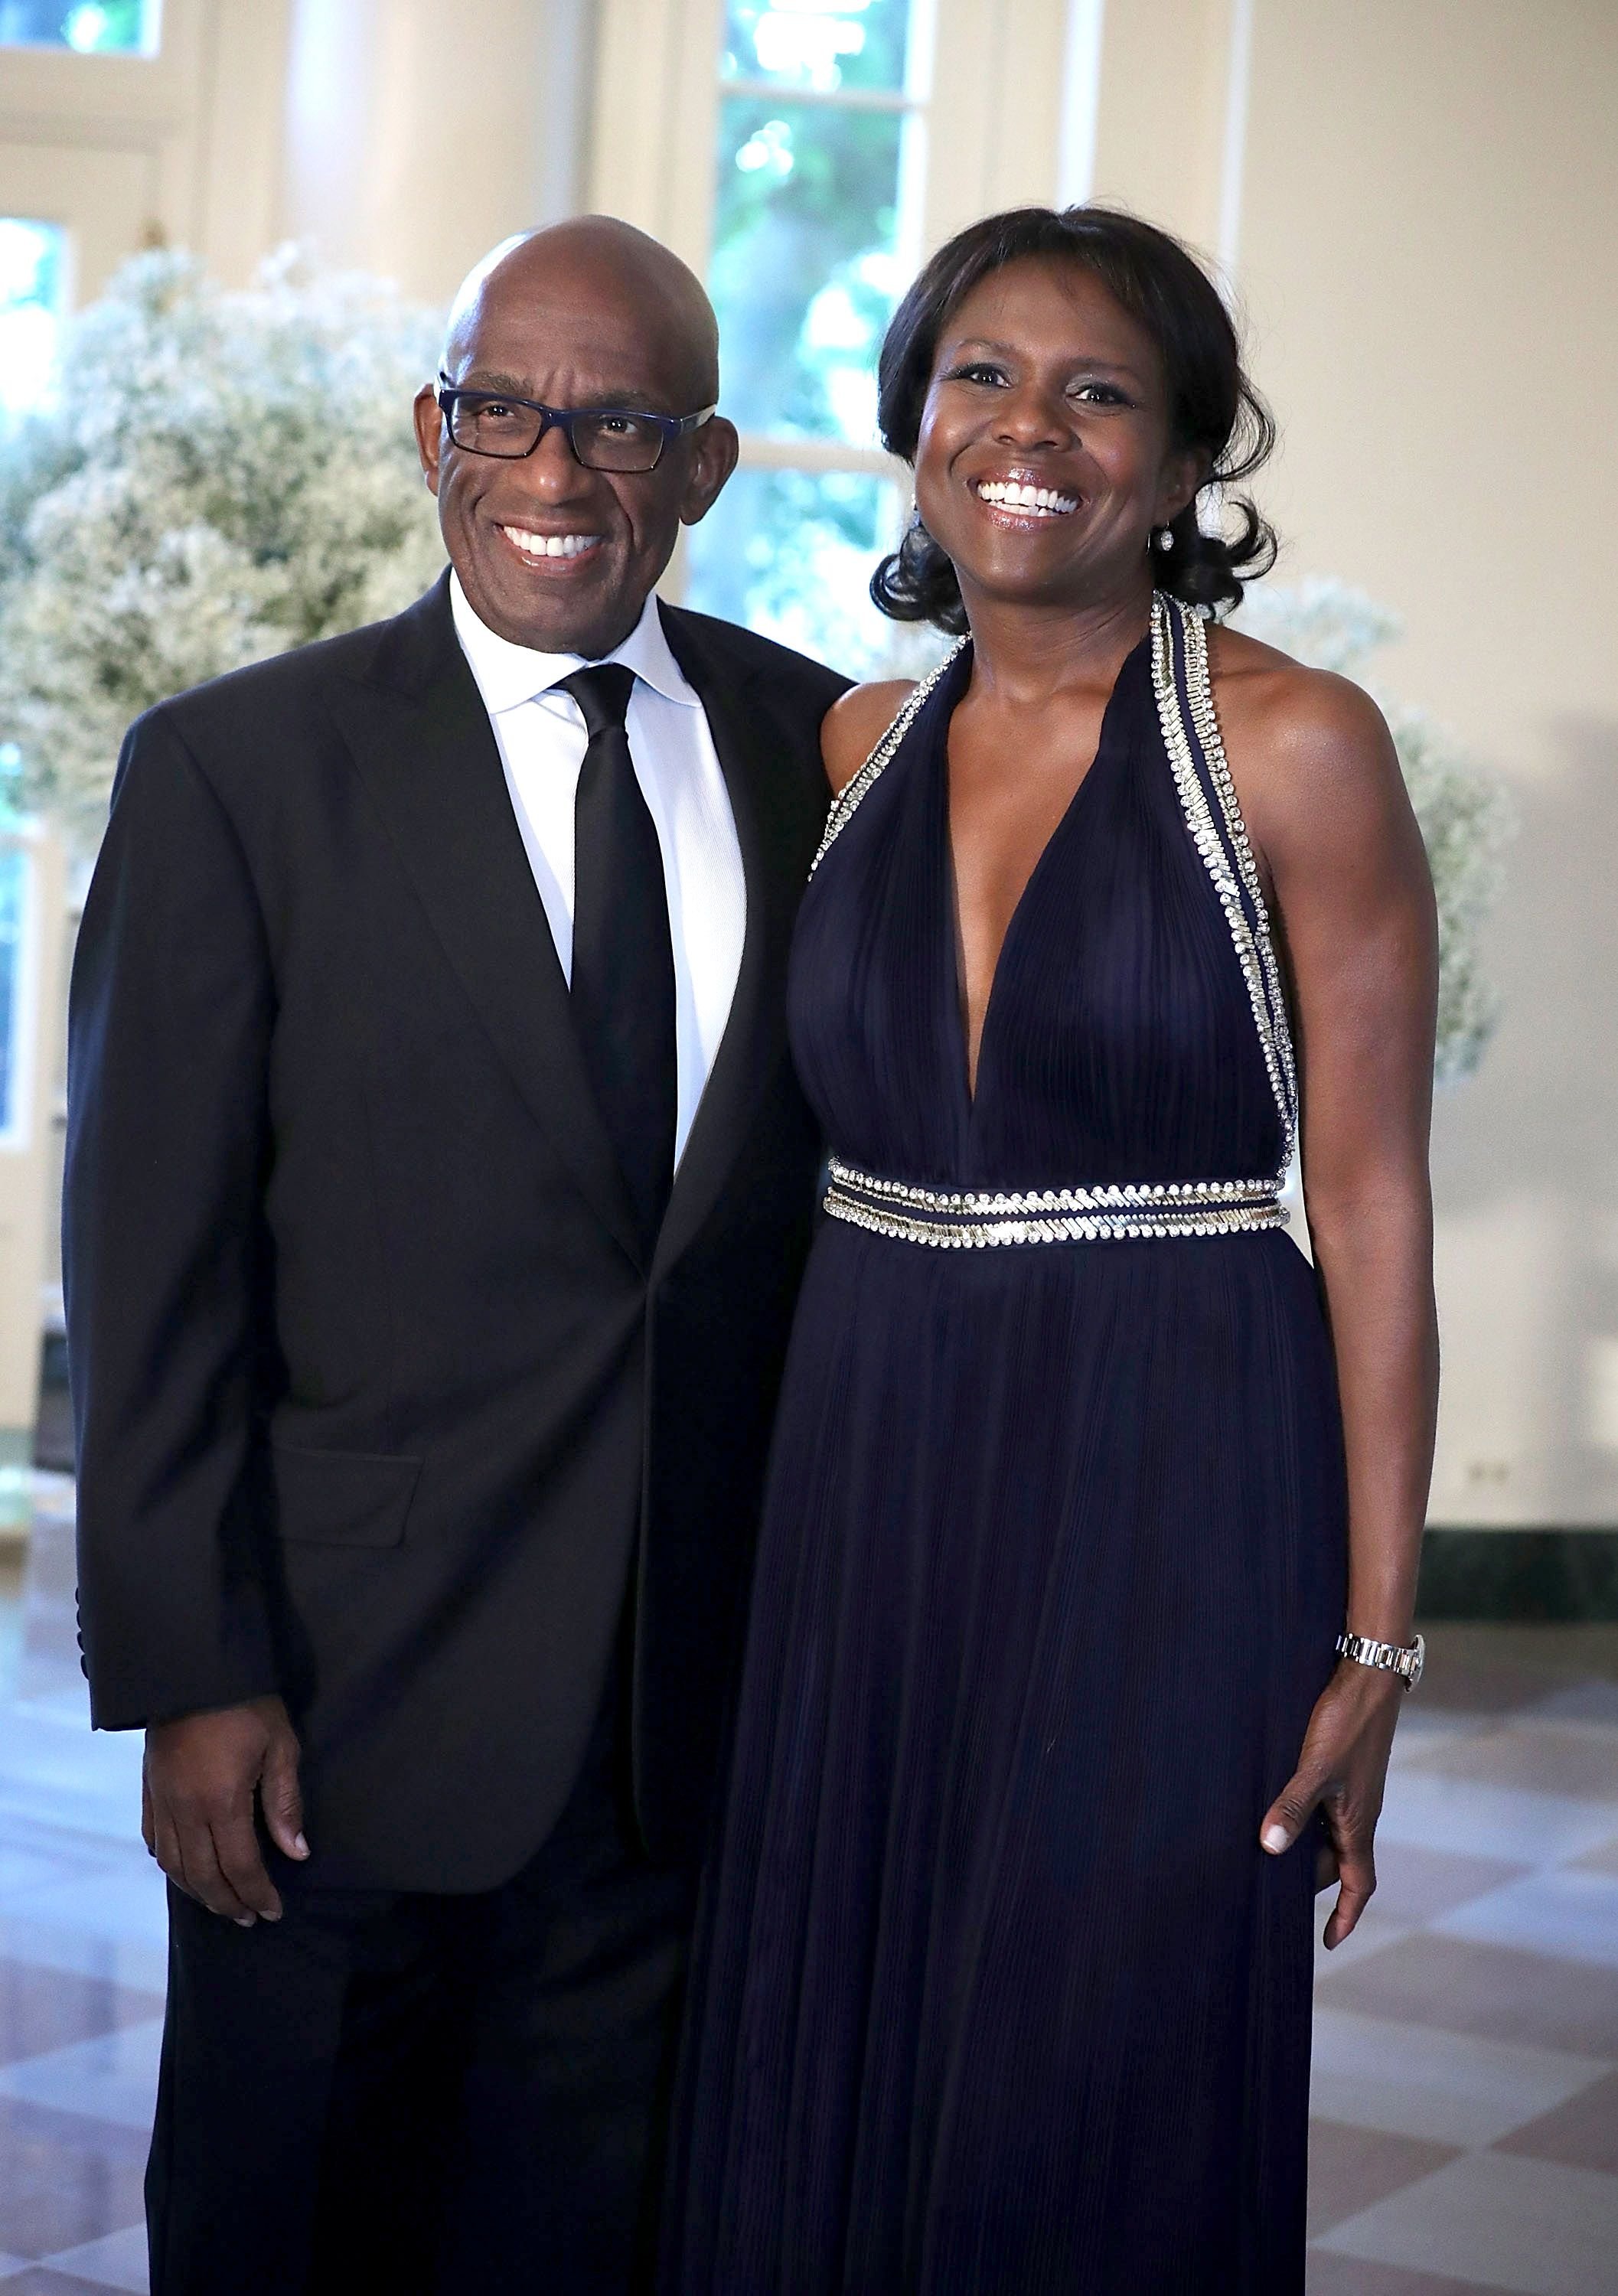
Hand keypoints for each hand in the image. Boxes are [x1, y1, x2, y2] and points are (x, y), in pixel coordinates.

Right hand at [142, 1696, 307, 1925]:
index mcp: (221, 1801)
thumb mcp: (280, 1746)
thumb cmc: (247, 1704)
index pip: (240, 1866)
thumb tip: (297, 1853)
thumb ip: (285, 1803)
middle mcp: (185, 1810)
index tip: (273, 1912)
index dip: (257, 1894)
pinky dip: (170, 1864)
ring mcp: (162, 1802)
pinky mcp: (148, 1790)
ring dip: (198, 1892)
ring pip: (174, 1865)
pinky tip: (184, 1871)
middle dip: (228, 1903)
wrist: (193, 1669)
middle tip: (249, 1919)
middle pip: (203, 1876)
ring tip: (221, 1904)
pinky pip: (154, 1841)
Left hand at [1260, 1659, 1402, 1949]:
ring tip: (1268, 1851)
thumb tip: (1270, 1847)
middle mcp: (1359, 1813)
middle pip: (1337, 1862)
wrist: (1370, 1677)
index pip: (1358, 1884)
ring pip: (1330, 1834)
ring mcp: (1353, 1791)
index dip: (1345, 1915)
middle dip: (1311, 1882)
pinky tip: (1278, 1804)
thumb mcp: (1315, 1768)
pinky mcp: (1344, 1768)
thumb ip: (1293, 1807)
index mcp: (1358, 1824)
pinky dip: (1305, 1817)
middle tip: (1275, 1892)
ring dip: (1305, 1846)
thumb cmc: (1348, 1723)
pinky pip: (1325, 1807)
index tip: (1328, 1942)